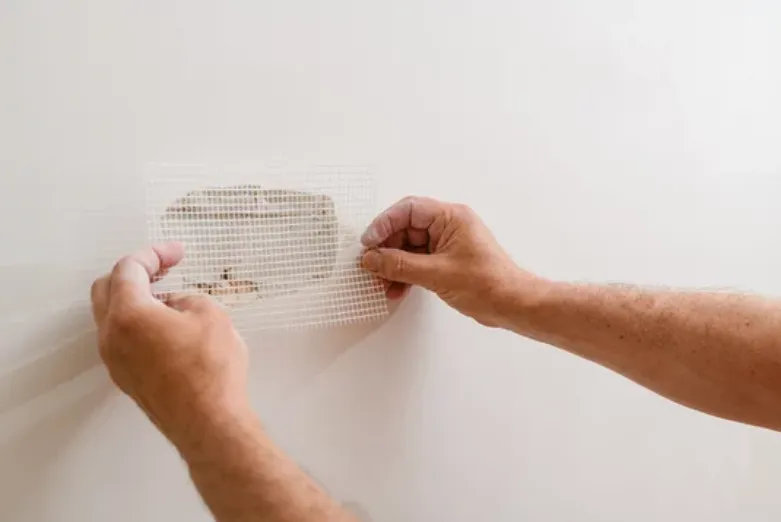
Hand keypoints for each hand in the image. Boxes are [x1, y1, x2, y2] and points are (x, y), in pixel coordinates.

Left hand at [90, 243, 249, 445]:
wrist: (209, 422)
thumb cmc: (211, 370)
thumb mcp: (211, 315)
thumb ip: (188, 299)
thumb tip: (176, 306)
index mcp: (128, 314)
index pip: (129, 269)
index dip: (154, 254)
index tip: (177, 253)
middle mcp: (111, 336)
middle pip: (107, 289)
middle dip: (135, 273)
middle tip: (165, 268)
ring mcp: (115, 361)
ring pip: (112, 316)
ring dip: (136, 299)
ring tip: (171, 298)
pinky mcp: (127, 379)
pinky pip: (122, 339)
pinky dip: (138, 323)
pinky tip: (168, 326)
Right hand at [361, 196, 535, 327]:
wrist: (512, 304)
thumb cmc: (488, 284)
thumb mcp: (436, 274)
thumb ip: (399, 265)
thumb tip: (373, 259)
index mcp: (451, 217)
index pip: (408, 210)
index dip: (384, 224)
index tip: (369, 242)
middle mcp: (449, 226)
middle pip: (406, 228)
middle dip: (387, 248)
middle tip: (371, 264)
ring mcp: (448, 243)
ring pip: (410, 247)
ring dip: (394, 264)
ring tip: (382, 281)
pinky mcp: (447, 261)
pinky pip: (418, 261)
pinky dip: (406, 273)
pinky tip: (397, 288)